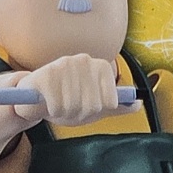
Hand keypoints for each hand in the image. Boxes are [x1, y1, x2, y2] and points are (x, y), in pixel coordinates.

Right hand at [14, 54, 131, 127]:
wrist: (34, 99)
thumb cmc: (66, 101)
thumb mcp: (95, 105)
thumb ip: (117, 105)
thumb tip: (138, 103)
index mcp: (100, 66)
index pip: (110, 101)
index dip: (96, 110)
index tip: (86, 103)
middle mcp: (84, 60)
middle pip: (92, 105)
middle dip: (79, 112)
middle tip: (69, 106)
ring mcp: (64, 64)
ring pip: (74, 106)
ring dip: (64, 112)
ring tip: (58, 104)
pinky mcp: (46, 74)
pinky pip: (57, 105)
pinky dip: (52, 110)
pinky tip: (47, 102)